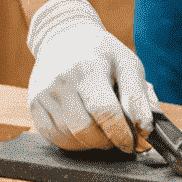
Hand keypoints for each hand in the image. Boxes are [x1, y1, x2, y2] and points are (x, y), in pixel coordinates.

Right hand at [27, 0, 157, 151]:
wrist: (65, 38)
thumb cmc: (103, 54)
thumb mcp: (128, 64)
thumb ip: (139, 96)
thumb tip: (148, 128)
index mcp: (89, 67)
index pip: (105, 111)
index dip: (123, 133)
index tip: (137, 143)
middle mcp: (62, 81)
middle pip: (86, 129)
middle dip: (109, 141)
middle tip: (122, 137)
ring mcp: (44, 94)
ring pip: (69, 137)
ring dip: (93, 143)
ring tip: (105, 132)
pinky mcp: (34, 104)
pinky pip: (54, 137)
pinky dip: (74, 142)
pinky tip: (86, 132)